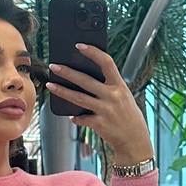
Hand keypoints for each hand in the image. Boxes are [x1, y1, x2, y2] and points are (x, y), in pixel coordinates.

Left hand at [46, 45, 153, 164]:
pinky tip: (71, 117)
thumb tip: (86, 79)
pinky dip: (75, 118)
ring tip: (50, 85)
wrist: (135, 140)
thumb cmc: (128, 116)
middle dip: (68, 72)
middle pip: (86, 80)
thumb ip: (109, 88)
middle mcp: (113, 96)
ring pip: (78, 98)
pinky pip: (81, 118)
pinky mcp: (99, 124)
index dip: (93, 52)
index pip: (106, 63)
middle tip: (54, 66)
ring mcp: (105, 110)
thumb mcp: (124, 97)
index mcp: (120, 86)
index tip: (79, 46)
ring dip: (62, 91)